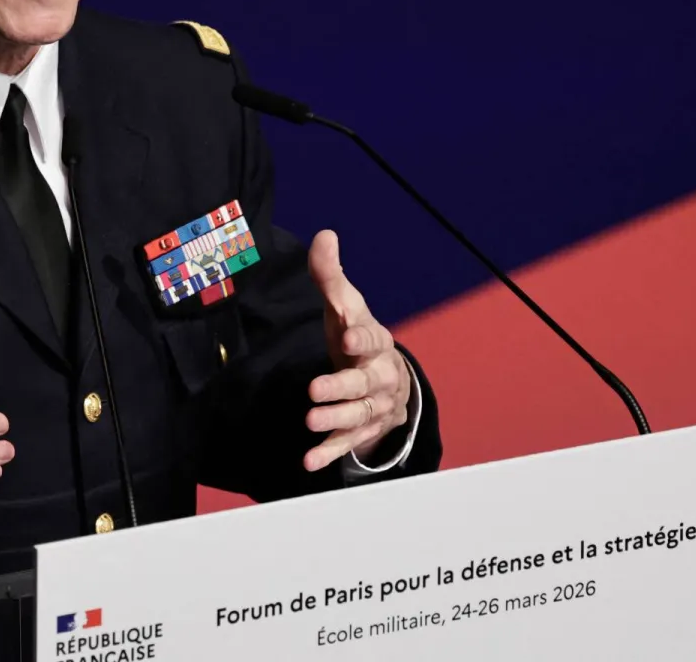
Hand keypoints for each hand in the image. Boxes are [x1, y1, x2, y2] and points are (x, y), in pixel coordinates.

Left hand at [303, 230, 411, 471]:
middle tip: (315, 390)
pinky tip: (309, 461)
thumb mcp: (345, 306)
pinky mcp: (364, 430)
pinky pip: (348, 444)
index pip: (372, 337)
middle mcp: (380, 374)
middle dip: (341, 385)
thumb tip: (325, 235)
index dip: (361, 336)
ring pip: (358, 414)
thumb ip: (330, 275)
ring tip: (309, 420)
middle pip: (364, 382)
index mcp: (375, 341)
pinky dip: (329, 453)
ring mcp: (374, 405)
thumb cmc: (357, 336)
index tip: (347, 334)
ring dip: (335, 420)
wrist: (387, 378)